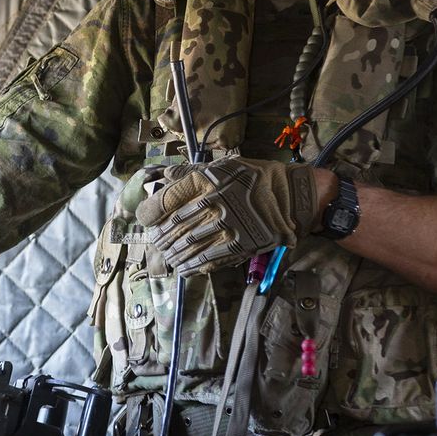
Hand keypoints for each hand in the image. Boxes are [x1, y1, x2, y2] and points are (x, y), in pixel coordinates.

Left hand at [134, 158, 320, 275]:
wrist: (291, 197)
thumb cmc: (256, 178)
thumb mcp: (224, 166)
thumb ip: (192, 172)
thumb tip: (166, 175)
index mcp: (206, 182)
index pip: (166, 200)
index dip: (150, 211)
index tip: (145, 218)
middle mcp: (213, 205)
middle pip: (175, 226)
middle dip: (161, 237)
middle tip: (156, 242)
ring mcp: (225, 227)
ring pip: (188, 246)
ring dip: (174, 254)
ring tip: (167, 258)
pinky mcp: (238, 246)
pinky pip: (209, 260)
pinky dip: (193, 267)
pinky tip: (185, 269)